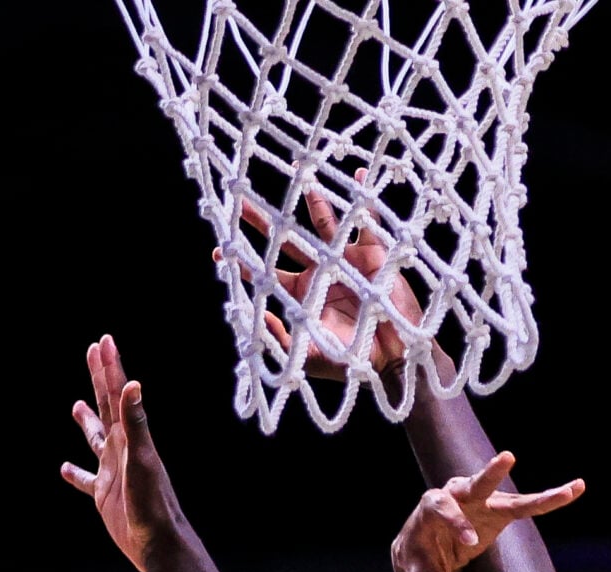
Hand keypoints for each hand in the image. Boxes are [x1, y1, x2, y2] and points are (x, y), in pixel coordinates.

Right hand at [60, 335, 190, 571]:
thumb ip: (136, 423)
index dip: (109, 368)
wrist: (158, 543)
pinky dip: (76, 473)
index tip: (103, 342)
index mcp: (129, 438)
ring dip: (87, 421)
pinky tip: (65, 468)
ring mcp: (112, 472)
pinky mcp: (104, 495)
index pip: (117, 395)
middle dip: (100, 379)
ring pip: (95, 439)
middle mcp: (121, 450)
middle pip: (106, 407)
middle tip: (93, 352)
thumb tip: (132, 385)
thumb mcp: (142, 460)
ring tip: (75, 405)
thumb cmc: (152, 503)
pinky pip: (86, 480)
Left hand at [234, 190, 426, 377]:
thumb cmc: (349, 361)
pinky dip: (364, 199)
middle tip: (239, 199)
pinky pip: (367, 221)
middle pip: (286, 239)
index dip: (244, 264)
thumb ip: (281, 340)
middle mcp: (319, 270)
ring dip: (312, 199)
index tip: (219, 252)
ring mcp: (345, 259)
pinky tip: (356, 176)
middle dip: (264, 221)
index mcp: (301, 293)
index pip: (267, 273)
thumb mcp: (309, 358)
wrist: (391, 358)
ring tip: (298, 172)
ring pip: (323, 223)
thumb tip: (255, 319)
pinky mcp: (372, 253)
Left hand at [391, 452, 584, 571]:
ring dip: (540, 494)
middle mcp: (456, 495)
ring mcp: (480, 499)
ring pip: (508, 495)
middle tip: (507, 458)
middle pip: (474, 483)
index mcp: (431, 507)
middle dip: (490, 474)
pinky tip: (576, 489)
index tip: (470, 540)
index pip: (443, 508)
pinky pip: (526, 506)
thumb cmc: (420, 559)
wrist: (422, 544)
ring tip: (570, 488)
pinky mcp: (498, 509)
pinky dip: (549, 501)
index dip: (457, 522)